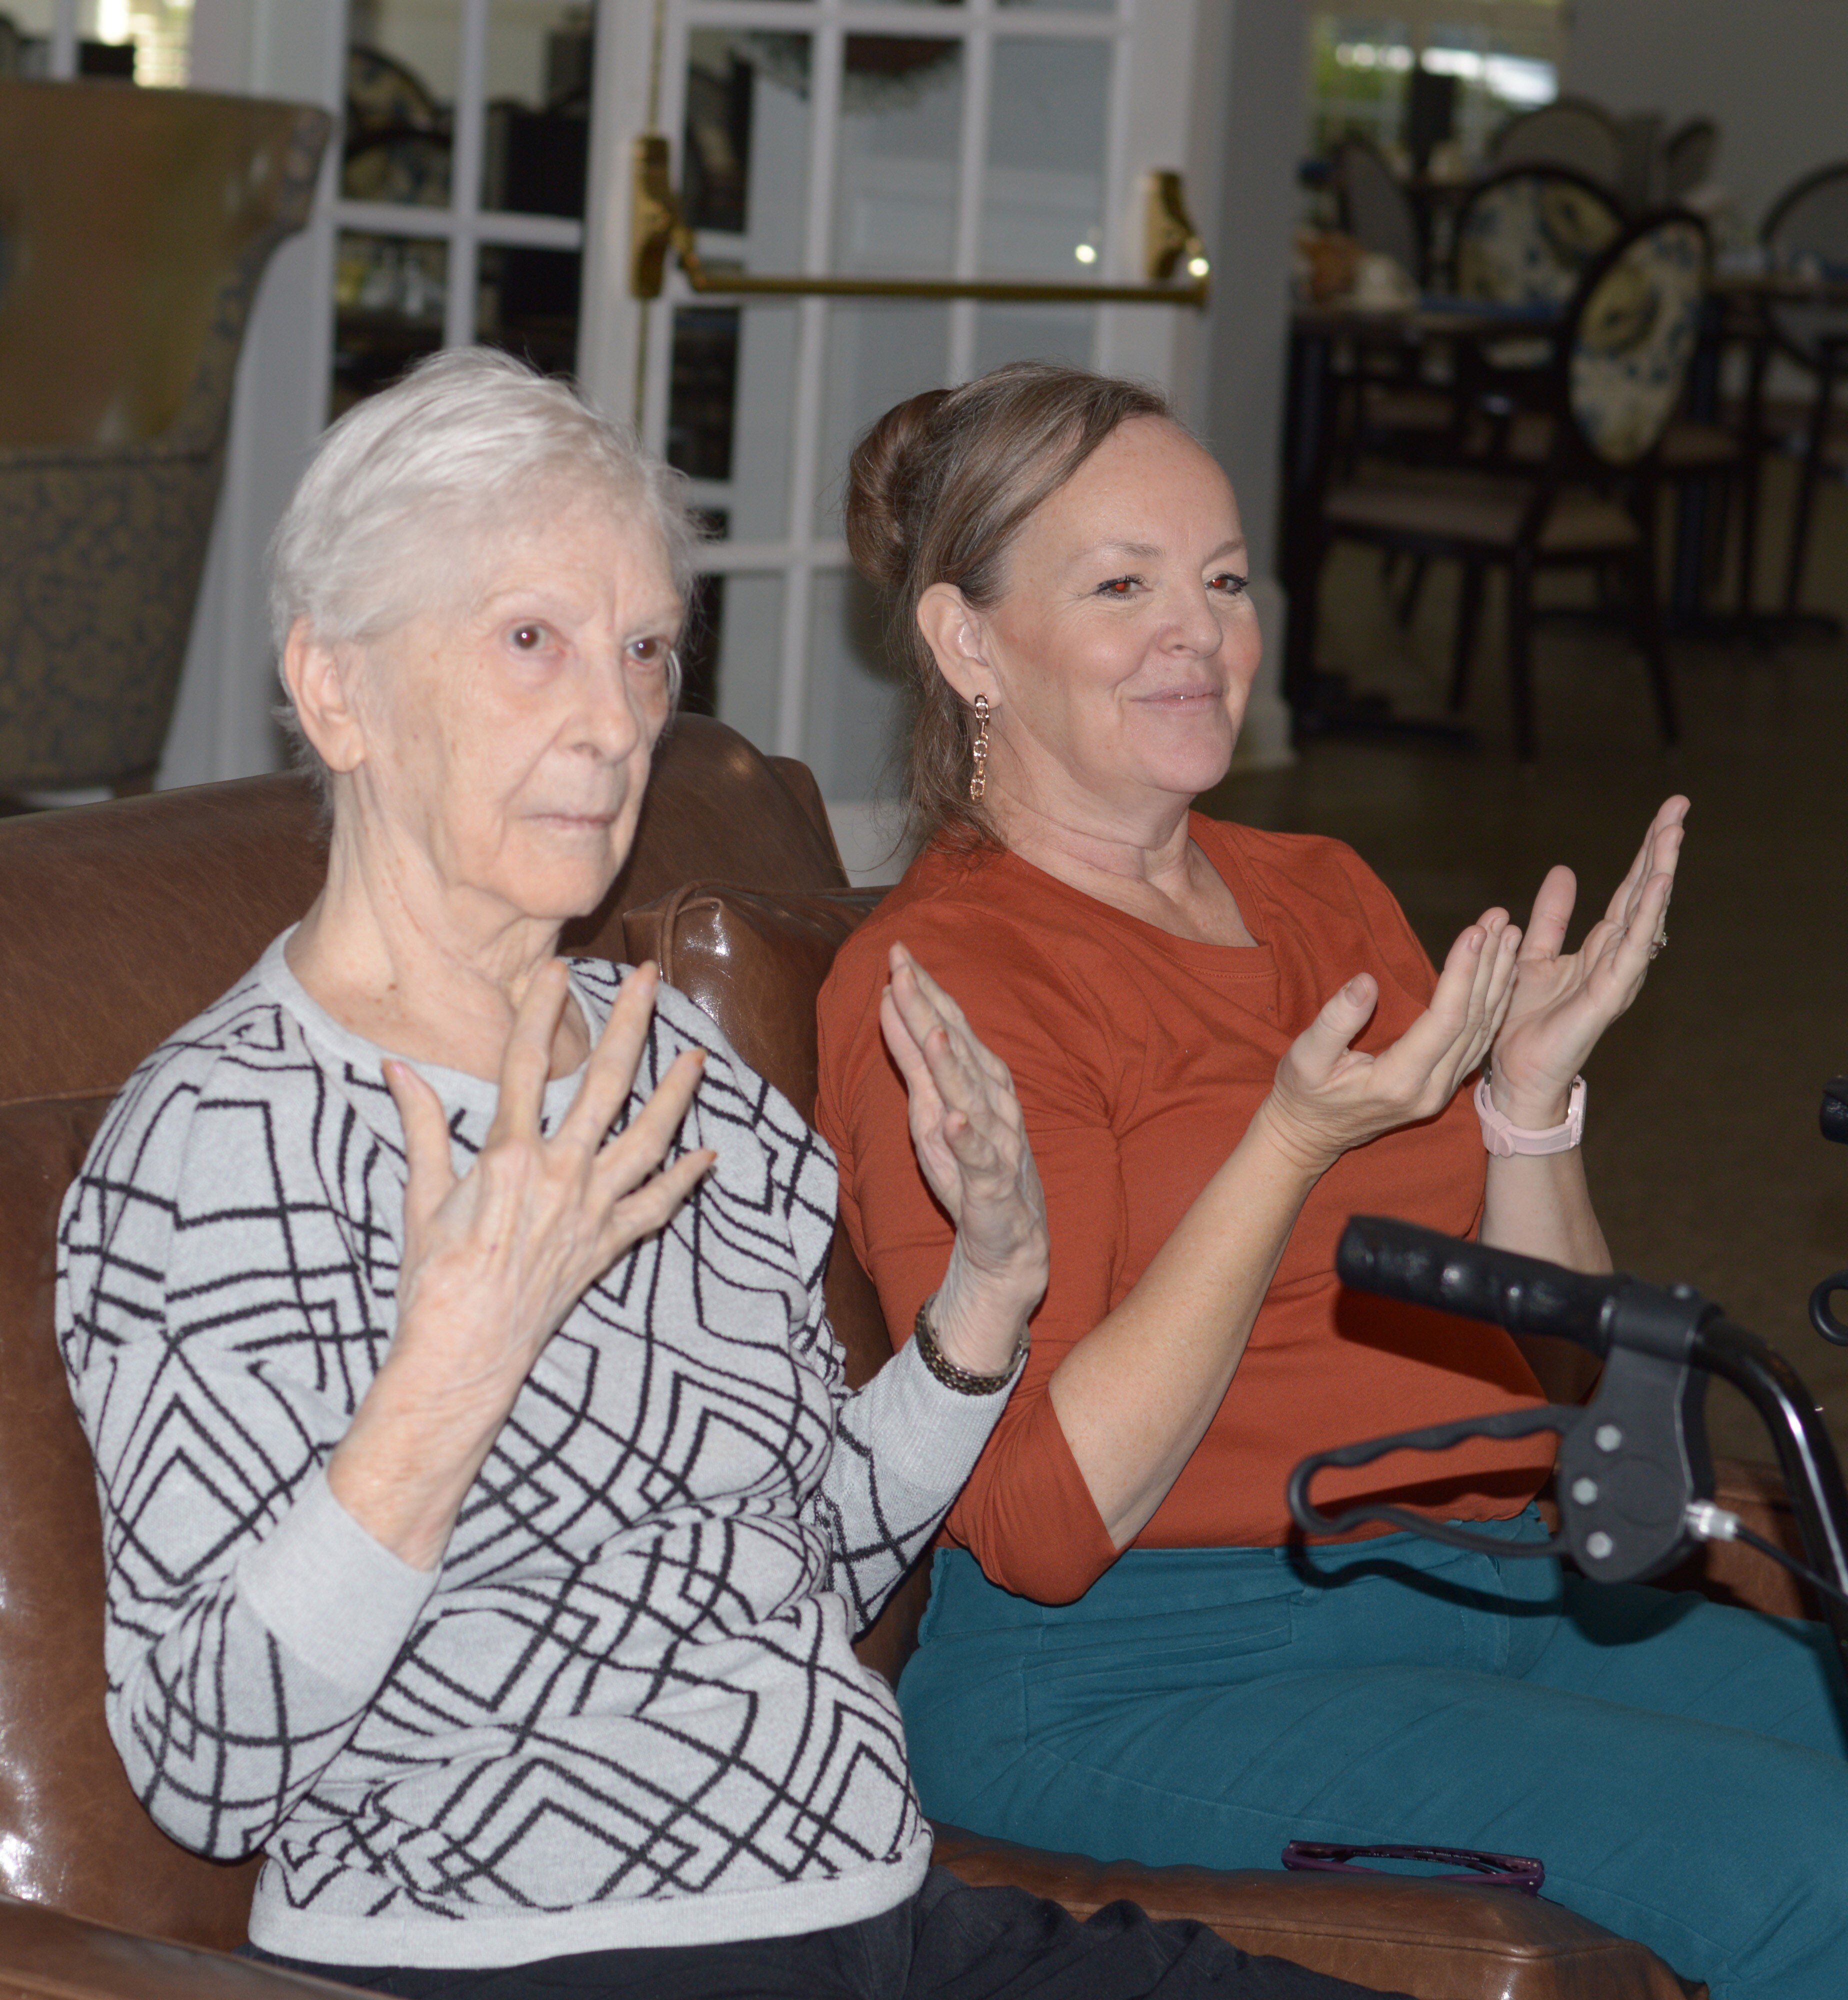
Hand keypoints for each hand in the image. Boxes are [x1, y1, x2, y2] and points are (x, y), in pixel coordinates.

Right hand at [329, 960, 713, 1568]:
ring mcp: (591, 1209)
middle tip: (651, 980)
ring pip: (647, 1136)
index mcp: (507, 1154)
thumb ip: (422, 1126)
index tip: (559, 968)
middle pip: (604, 1082)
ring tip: (698, 1056)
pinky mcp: (608, 1245)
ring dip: (675, 1094)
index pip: (527, 1061)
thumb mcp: (421, 1196)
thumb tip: (397, 1069)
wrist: (463, 1354)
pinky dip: (684, 1182)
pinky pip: (656, 1207)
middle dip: (631, 1025)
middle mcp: (559, 1173)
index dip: (541, 1009)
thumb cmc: (433, 1279)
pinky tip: (707, 1156)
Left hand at [879, 942, 1048, 1374]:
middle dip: (931, 1010)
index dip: (924, 991)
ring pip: (972, 1099)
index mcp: (977, 1082)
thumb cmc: (969, 1168)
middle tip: (904, 969)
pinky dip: (969, 1141)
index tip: (898, 952)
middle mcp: (990, 1104)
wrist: (1008, 1242)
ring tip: (932, 1032)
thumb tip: (890, 1002)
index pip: (948, 1027)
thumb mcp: (931, 1108)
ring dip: (954, 1066)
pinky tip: (954, 1122)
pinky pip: (981, 1163)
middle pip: (958, 1051)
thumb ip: (914, 1059)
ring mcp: (994, 1145)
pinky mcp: (992, 1188)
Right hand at [1259, 911, 1520, 1176]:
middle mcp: (1432, 1088)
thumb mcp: (1304, 1058)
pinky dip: (1494, 1003)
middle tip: (1501, 920)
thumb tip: (1366, 982)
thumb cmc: (1302, 1094)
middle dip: (1489, 966)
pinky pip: (1479, 1040)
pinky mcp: (1443, 1085)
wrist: (1310, 1136)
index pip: (1445, 1020)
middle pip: (1474, 1021)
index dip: (1462, 974)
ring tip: (1510, 936)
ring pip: (1483, 1030)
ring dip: (1498, 980)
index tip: (1473, 932)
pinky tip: (1502, 975)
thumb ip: (1335, 1022)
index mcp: (1400, 1081)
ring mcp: (1442, 1090)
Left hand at [1489, 797, 1687, 1126]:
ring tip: (1672, 834)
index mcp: (1599, 948)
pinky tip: (1657, 887)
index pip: (1628, 891)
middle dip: (1660, 851)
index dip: (1645, 853)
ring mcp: (1616, 977)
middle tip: (1679, 807)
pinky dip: (1645, 918)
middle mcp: (1615, 959)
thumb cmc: (1526, 1022)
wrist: (1516, 1073)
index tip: (1666, 814)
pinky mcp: (1606, 996)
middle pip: (1644, 895)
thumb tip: (1564, 870)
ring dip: (1659, 873)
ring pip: (1645, 916)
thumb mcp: (1533, 953)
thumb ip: (1551, 917)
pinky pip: (1630, 951)